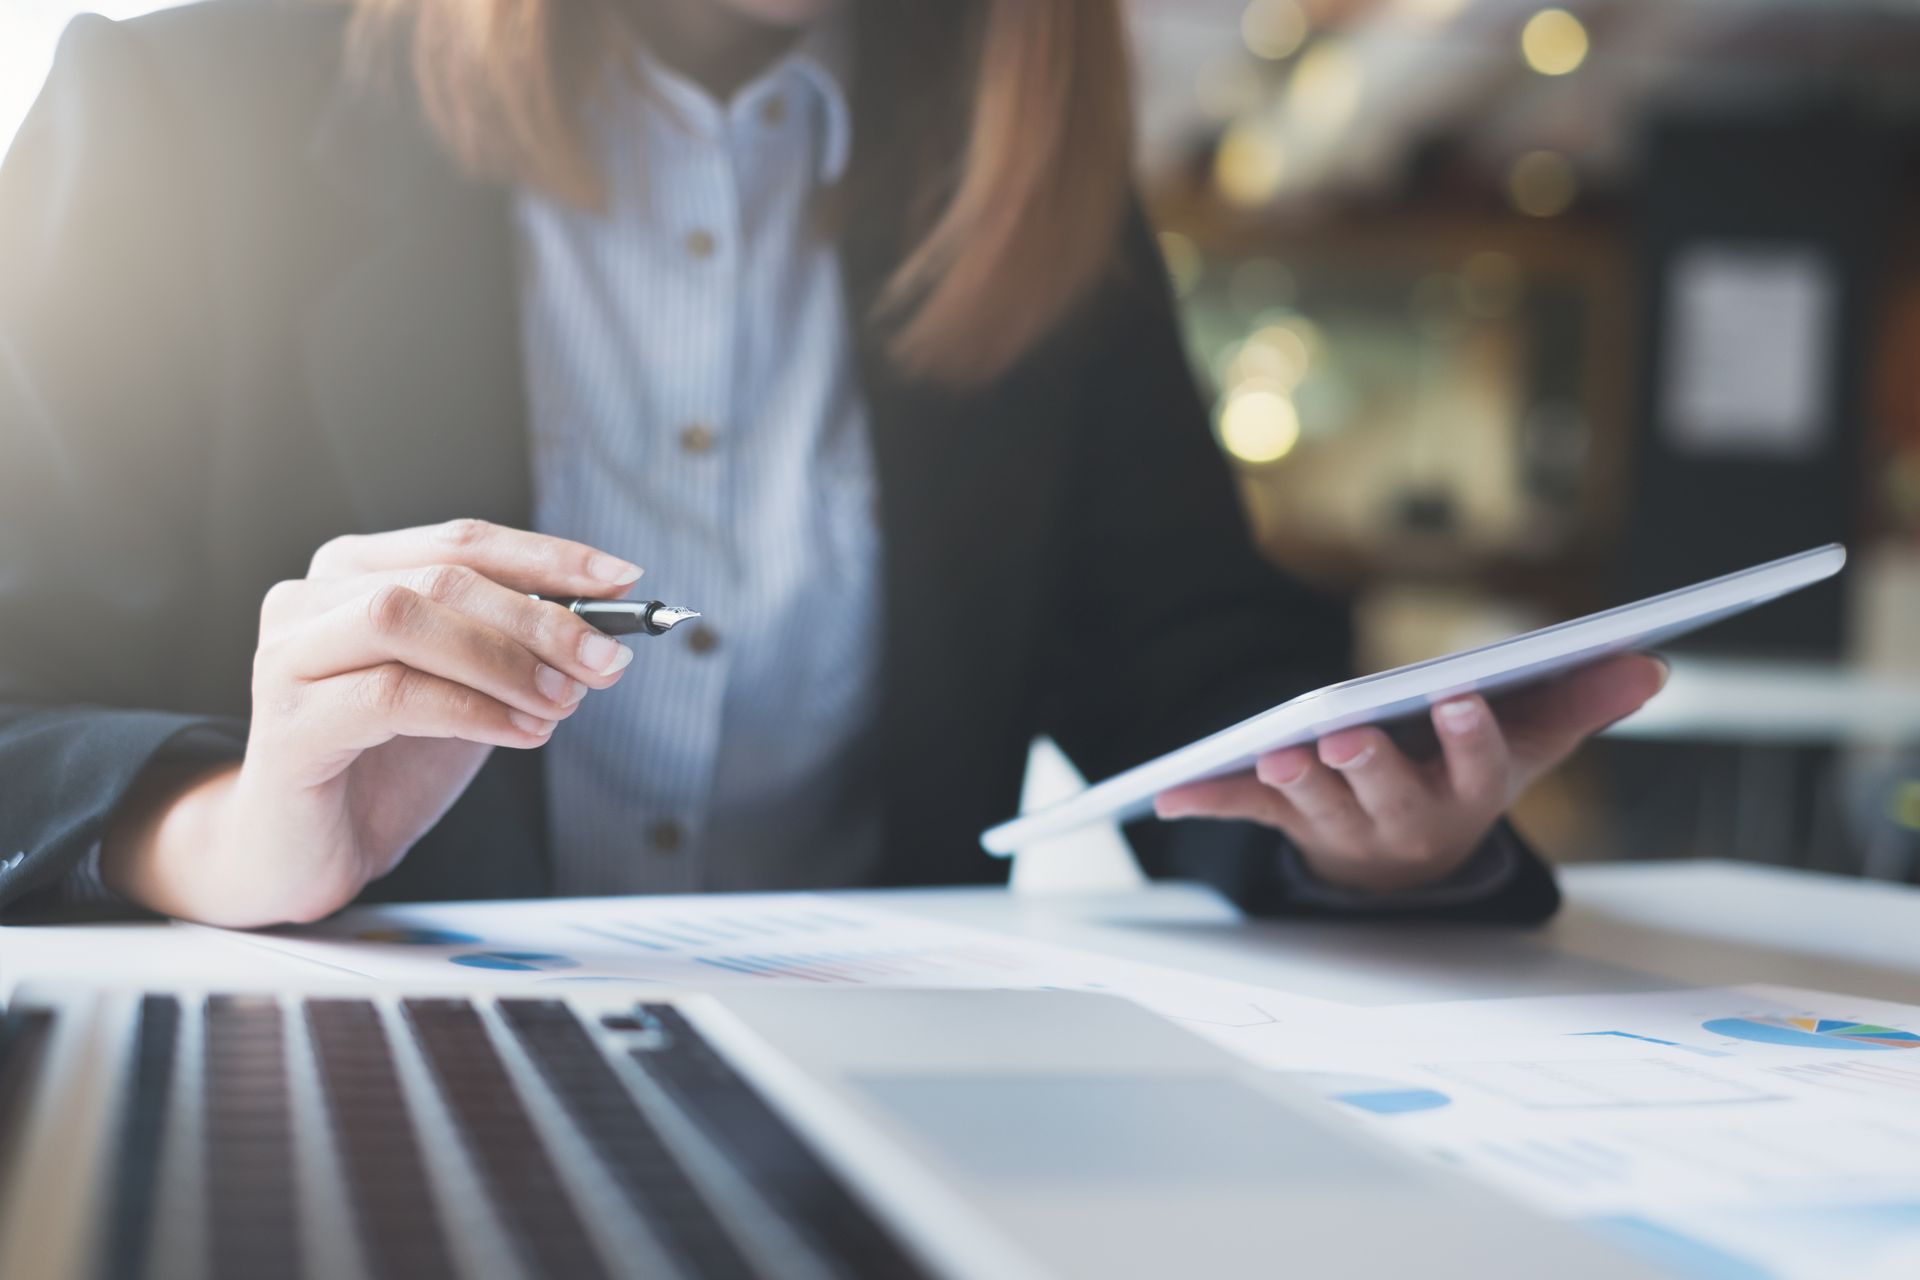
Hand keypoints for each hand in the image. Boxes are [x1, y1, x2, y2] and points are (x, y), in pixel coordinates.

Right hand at [102, 519, 644, 925]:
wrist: (303, 851)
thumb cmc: (384, 762)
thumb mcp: (466, 690)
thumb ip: (512, 650)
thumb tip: (600, 631)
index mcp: (354, 572)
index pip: (461, 540)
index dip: (547, 556)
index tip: (622, 580)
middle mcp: (309, 599)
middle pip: (440, 576)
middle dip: (539, 617)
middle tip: (605, 660)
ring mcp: (287, 656)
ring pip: (406, 620)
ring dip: (504, 660)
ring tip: (561, 702)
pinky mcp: (286, 725)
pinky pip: (391, 696)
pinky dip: (473, 711)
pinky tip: (522, 735)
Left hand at [1152, 653, 1667, 894]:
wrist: (1407, 855)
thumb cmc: (1468, 773)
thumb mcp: (1529, 740)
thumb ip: (1581, 700)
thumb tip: (1648, 661)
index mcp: (1465, 792)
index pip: (1476, 767)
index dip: (1469, 737)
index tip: (1462, 697)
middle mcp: (1402, 817)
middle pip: (1385, 795)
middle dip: (1368, 766)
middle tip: (1347, 735)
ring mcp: (1340, 824)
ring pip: (1316, 807)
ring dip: (1298, 781)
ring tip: (1282, 753)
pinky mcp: (1287, 819)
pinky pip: (1247, 810)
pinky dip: (1211, 801)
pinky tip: (1170, 794)